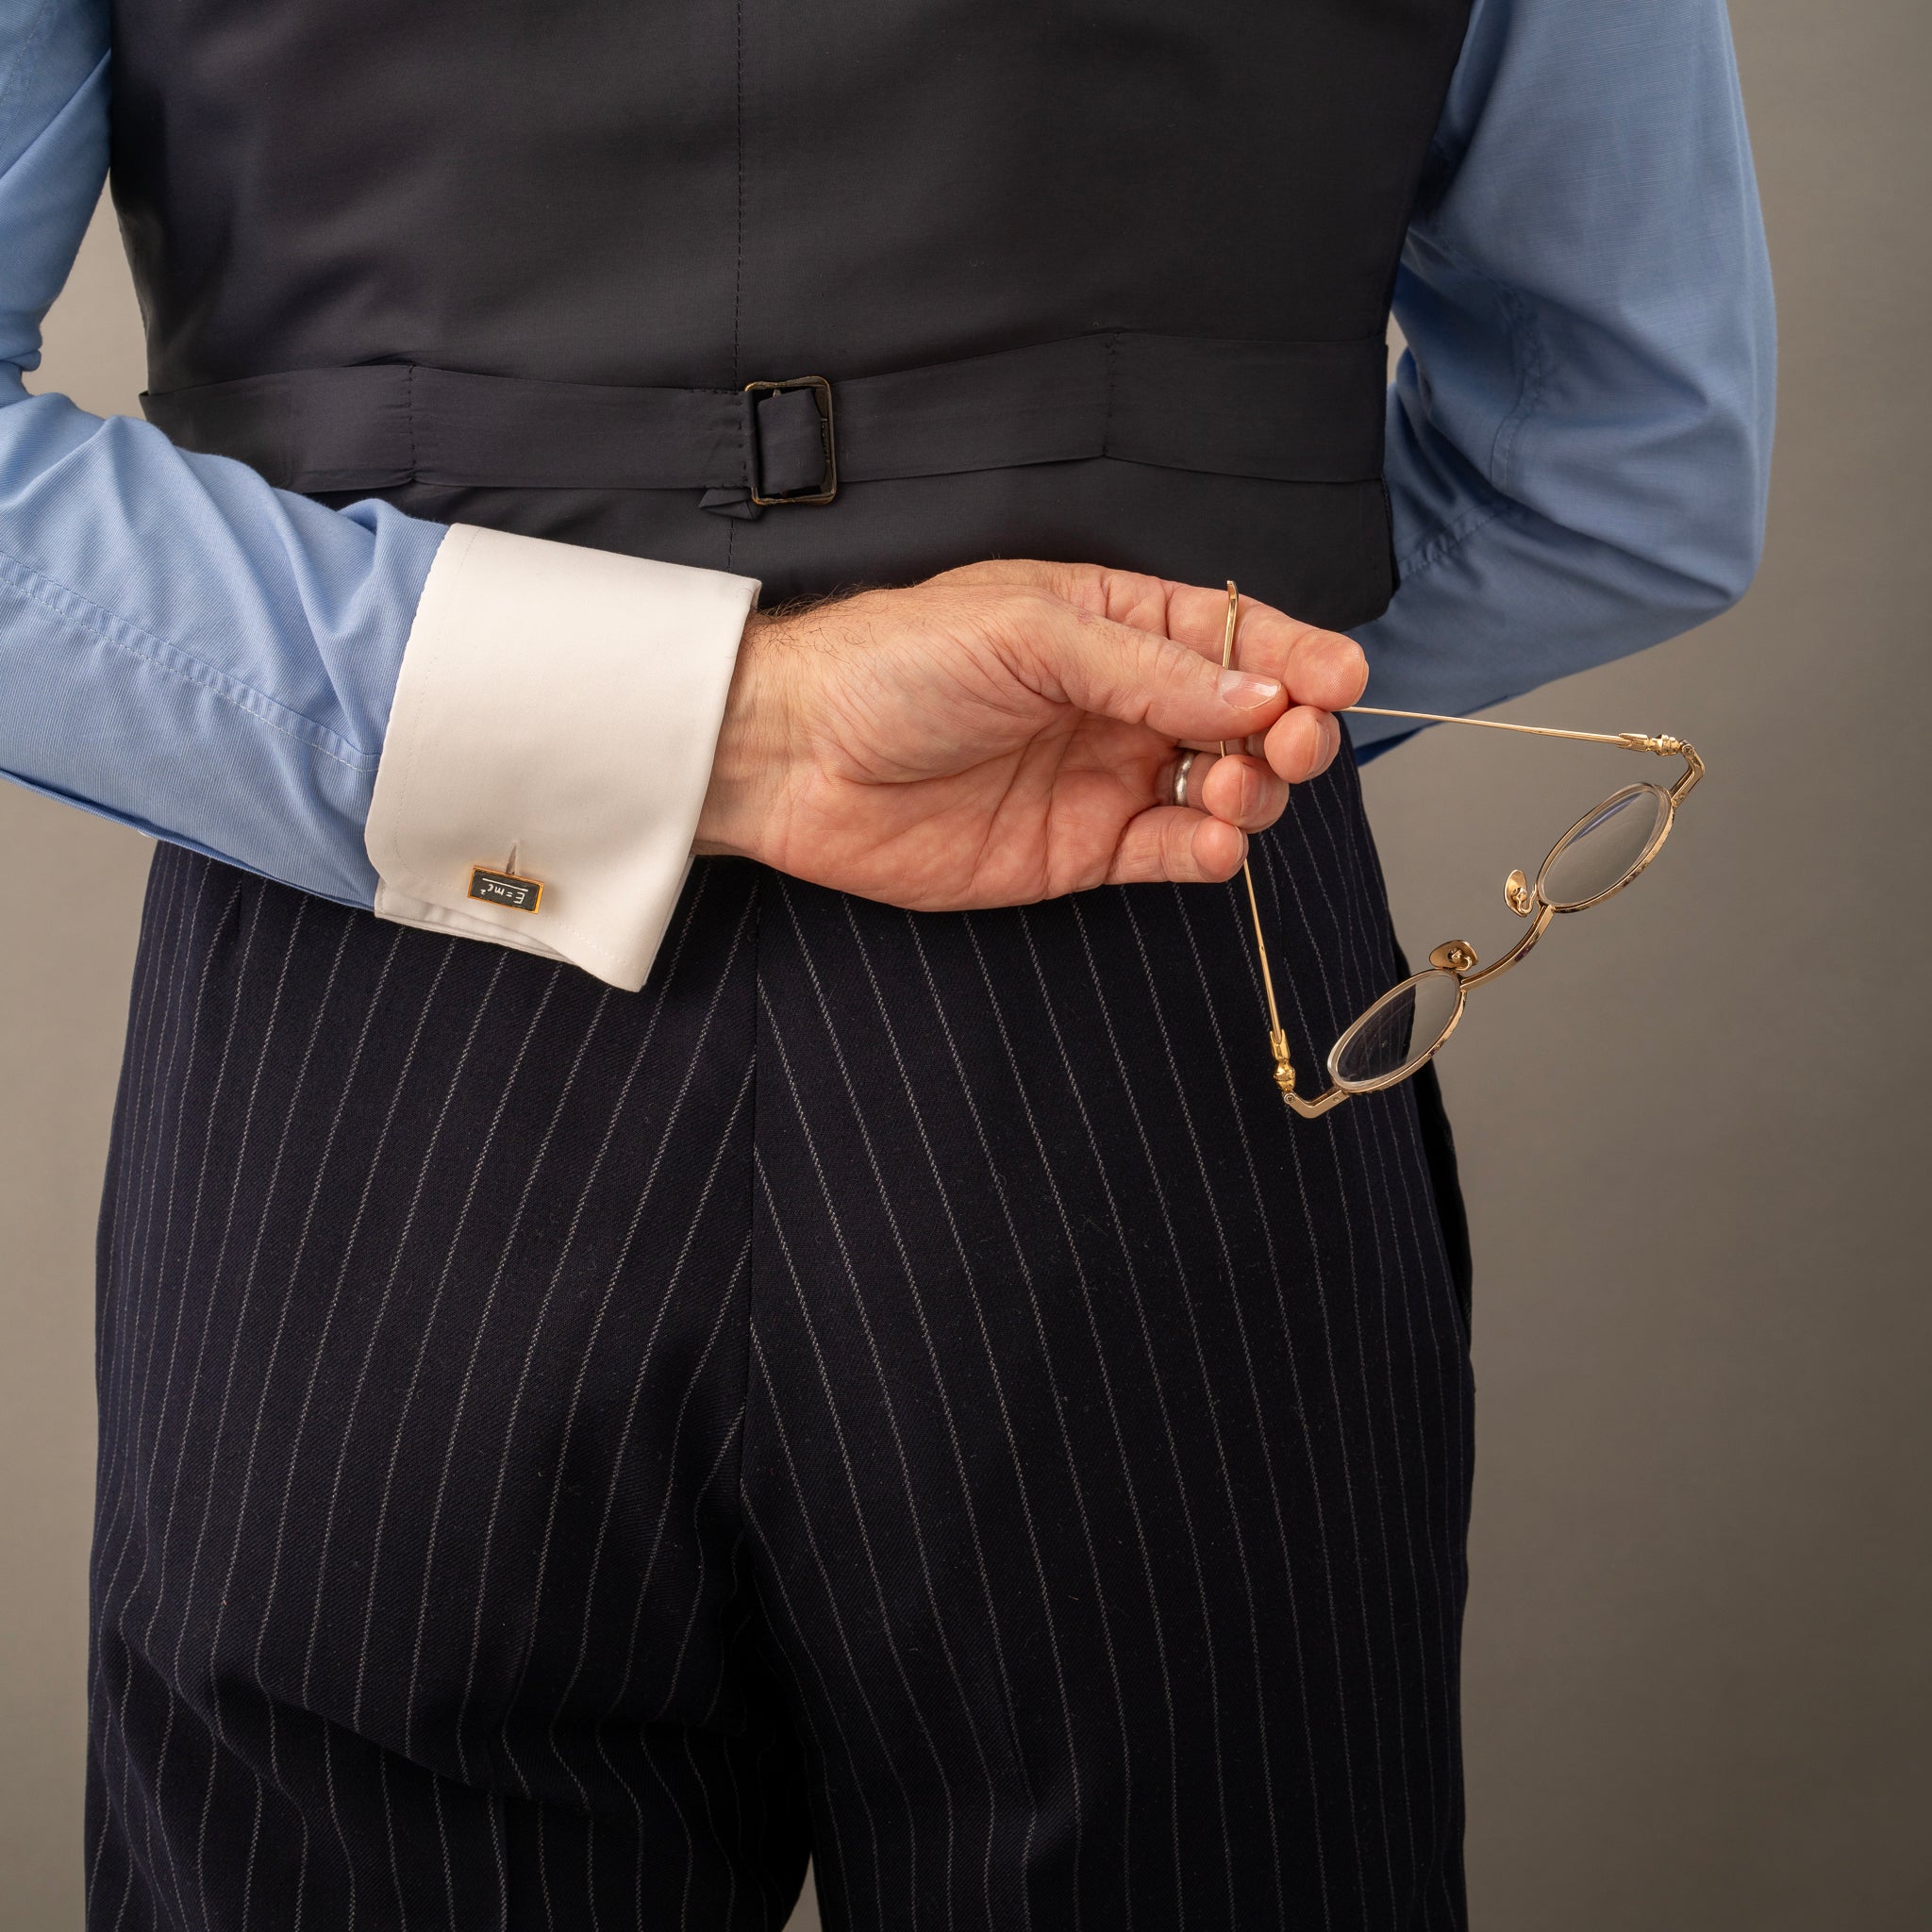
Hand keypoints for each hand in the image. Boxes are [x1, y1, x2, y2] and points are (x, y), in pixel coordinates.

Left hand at [693, 558, 1367, 910]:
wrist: (795, 756)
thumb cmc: (893, 664)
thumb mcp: (1028, 631)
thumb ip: (1147, 669)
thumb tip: (1258, 694)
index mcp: (1111, 622)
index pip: (1232, 637)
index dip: (1294, 656)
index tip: (1341, 677)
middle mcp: (1120, 700)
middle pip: (1246, 717)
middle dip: (1290, 728)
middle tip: (1292, 740)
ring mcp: (1105, 777)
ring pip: (1224, 788)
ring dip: (1256, 791)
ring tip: (1234, 789)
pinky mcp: (1081, 851)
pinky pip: (1171, 853)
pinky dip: (1210, 853)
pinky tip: (1213, 841)